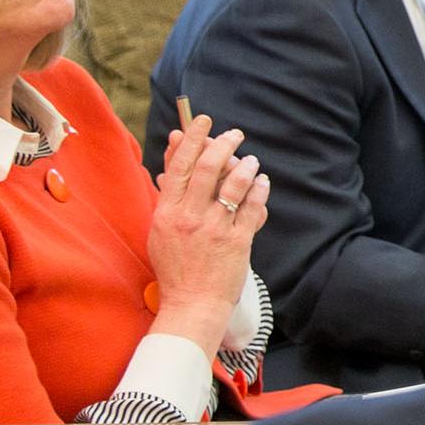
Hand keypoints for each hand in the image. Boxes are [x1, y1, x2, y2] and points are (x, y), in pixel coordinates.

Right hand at [147, 115, 267, 346]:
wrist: (191, 303)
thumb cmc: (176, 264)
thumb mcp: (162, 226)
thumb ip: (170, 190)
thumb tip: (174, 149)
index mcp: (167, 212)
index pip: (179, 165)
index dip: (192, 138)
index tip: (203, 120)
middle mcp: (190, 217)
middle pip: (208, 167)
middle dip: (223, 144)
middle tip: (235, 134)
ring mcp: (215, 229)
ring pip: (234, 184)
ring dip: (246, 165)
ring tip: (251, 161)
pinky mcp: (238, 241)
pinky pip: (253, 207)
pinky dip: (259, 189)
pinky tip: (262, 182)